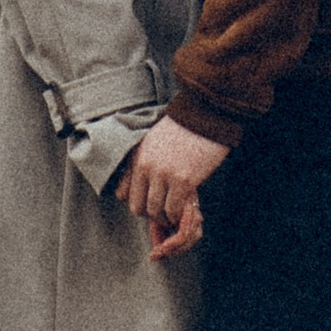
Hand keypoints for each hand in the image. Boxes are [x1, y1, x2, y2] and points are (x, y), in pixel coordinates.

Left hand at [119, 115, 228, 260]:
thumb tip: (147, 186)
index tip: (152, 202)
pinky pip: (173, 210)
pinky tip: (184, 208)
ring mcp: (164, 175)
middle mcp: (146, 167)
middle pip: (138, 207)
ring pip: (155, 212)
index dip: (139, 202)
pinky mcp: (183, 181)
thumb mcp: (154, 141)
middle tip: (165, 211)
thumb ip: (146, 162)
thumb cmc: (184, 126)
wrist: (206, 114)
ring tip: (175, 213)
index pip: (124, 195)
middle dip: (151, 213)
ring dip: (165, 216)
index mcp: (138, 157)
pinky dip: (177, 215)